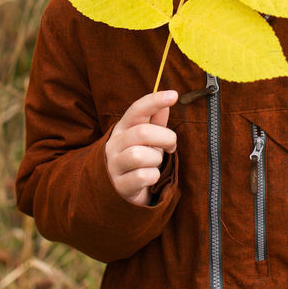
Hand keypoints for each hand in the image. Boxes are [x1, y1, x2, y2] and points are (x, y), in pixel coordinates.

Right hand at [105, 90, 177, 206]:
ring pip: (140, 155)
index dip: (154, 101)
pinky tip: (150, 178)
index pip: (136, 110)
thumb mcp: (146, 140)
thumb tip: (169, 99)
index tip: (173, 95)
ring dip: (155, 160)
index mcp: (122, 128)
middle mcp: (113, 144)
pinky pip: (142, 177)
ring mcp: (113, 165)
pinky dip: (153, 177)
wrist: (120, 193)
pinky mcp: (119, 185)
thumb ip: (156, 121)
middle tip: (171, 146)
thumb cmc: (138, 161)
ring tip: (154, 163)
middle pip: (142, 132)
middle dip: (165, 138)